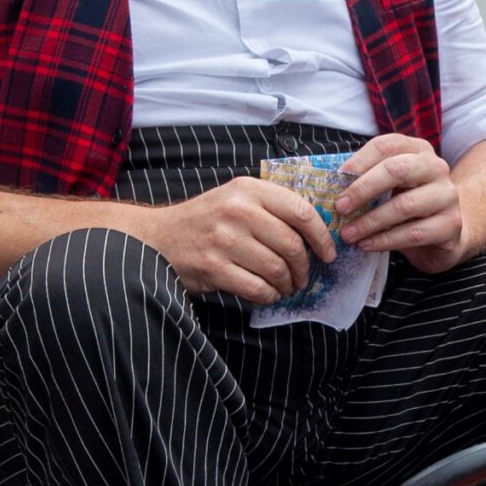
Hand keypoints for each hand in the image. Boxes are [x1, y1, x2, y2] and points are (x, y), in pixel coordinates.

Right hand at [142, 176, 337, 303]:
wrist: (157, 239)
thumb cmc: (205, 222)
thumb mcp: (235, 199)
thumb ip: (271, 208)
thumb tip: (316, 232)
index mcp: (248, 190)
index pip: (301, 211)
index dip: (321, 237)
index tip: (327, 254)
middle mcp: (237, 211)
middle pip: (292, 245)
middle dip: (303, 268)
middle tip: (302, 278)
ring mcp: (224, 240)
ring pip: (276, 269)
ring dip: (287, 284)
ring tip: (285, 287)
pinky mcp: (214, 267)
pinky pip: (257, 288)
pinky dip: (269, 295)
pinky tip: (267, 294)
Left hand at [335, 133, 465, 272]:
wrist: (447, 233)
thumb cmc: (410, 205)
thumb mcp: (390, 186)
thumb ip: (368, 179)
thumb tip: (331, 185)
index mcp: (418, 150)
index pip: (386, 146)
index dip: (359, 161)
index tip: (337, 179)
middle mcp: (436, 167)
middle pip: (397, 170)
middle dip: (363, 189)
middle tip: (339, 207)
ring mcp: (447, 196)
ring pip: (405, 205)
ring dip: (370, 221)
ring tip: (348, 234)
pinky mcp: (451, 225)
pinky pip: (413, 233)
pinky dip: (385, 240)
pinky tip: (367, 245)